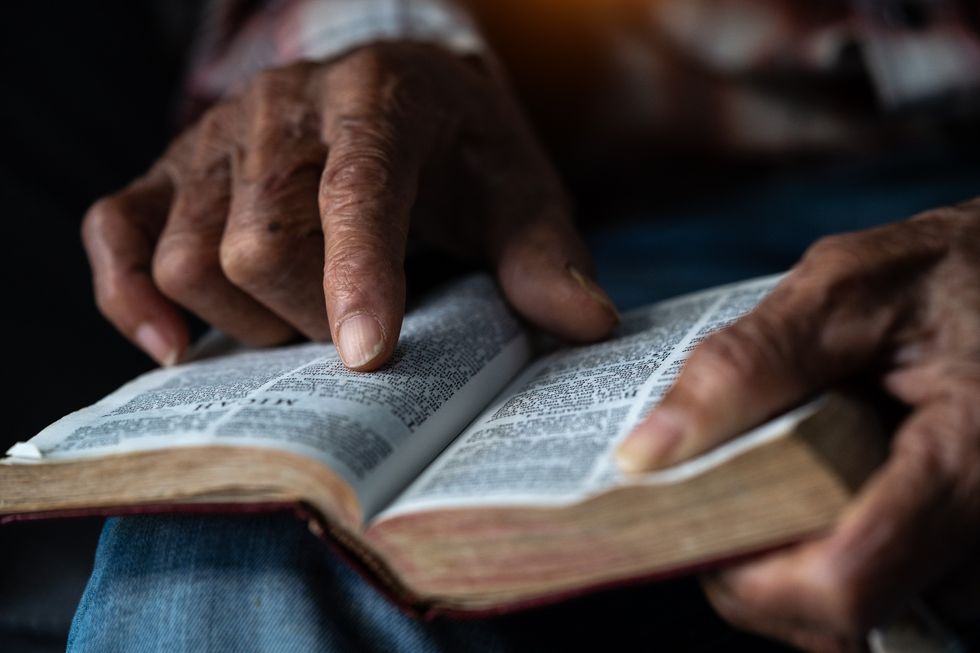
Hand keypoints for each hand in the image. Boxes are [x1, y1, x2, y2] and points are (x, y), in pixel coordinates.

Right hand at [82, 42, 617, 368]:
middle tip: (355, 338)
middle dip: (308, 319)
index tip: (366, 358)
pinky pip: (114, 231)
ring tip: (297, 325)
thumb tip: (585, 326)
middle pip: (260, 245)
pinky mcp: (172, 171)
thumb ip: (546, 256)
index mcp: (377, 102)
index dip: (358, 279)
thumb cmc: (463, 151)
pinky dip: (128, 298)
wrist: (401, 91)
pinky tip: (175, 346)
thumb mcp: (519, 191)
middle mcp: (281, 110)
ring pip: (188, 256)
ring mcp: (215, 139)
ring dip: (243, 322)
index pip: (356, 192)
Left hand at [618, 200, 979, 650]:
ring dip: (788, 548)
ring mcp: (977, 558)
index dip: (742, 569)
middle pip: (832, 614)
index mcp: (966, 469)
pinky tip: (817, 476)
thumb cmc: (953, 271)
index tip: (690, 512)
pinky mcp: (960, 553)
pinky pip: (876, 579)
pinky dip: (823, 538)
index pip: (836, 588)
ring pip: (850, 609)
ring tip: (779, 462)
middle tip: (723, 474)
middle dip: (752, 557)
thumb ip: (747, 366)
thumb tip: (644, 454)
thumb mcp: (846, 290)